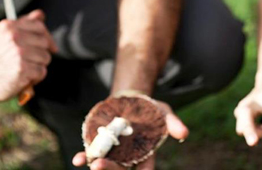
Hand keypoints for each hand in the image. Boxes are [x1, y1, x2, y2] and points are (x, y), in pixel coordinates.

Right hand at [0, 10, 56, 102]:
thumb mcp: (3, 36)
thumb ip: (23, 24)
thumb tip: (40, 15)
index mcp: (9, 26)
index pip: (39, 26)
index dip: (47, 37)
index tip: (50, 46)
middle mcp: (14, 37)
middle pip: (45, 43)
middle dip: (41, 53)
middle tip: (30, 61)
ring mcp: (19, 53)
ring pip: (45, 58)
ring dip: (38, 66)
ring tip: (24, 69)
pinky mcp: (23, 69)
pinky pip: (41, 72)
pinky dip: (35, 78)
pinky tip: (24, 78)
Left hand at [72, 100, 188, 169]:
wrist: (131, 99)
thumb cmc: (151, 109)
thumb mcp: (164, 113)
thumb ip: (173, 124)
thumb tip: (184, 133)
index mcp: (146, 154)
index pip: (145, 168)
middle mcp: (129, 156)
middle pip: (121, 169)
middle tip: (100, 166)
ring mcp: (113, 152)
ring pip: (105, 164)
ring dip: (97, 166)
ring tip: (91, 164)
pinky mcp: (100, 144)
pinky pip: (90, 154)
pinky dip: (84, 158)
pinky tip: (78, 159)